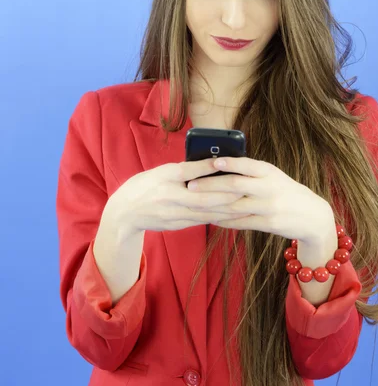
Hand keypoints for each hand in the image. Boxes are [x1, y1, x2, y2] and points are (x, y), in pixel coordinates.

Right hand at [107, 158, 243, 233]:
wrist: (124, 212)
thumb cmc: (145, 186)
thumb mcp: (160, 172)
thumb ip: (183, 170)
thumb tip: (211, 164)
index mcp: (163, 177)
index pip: (187, 170)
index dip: (206, 166)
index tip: (223, 161)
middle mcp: (168, 195)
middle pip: (201, 195)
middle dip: (225, 192)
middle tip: (245, 187)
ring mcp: (172, 212)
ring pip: (203, 211)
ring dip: (225, 208)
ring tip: (243, 203)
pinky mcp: (175, 224)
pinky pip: (199, 220)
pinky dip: (216, 217)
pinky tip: (230, 215)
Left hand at [186, 156, 334, 244]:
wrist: (312, 216)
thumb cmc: (286, 191)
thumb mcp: (274, 177)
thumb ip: (251, 172)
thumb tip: (219, 166)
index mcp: (270, 172)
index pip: (247, 164)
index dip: (230, 163)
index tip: (211, 161)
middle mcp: (269, 188)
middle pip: (235, 185)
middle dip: (210, 185)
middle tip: (190, 184)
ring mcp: (268, 207)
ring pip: (234, 206)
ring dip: (211, 205)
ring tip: (193, 203)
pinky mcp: (268, 224)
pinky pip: (240, 222)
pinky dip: (223, 220)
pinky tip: (210, 218)